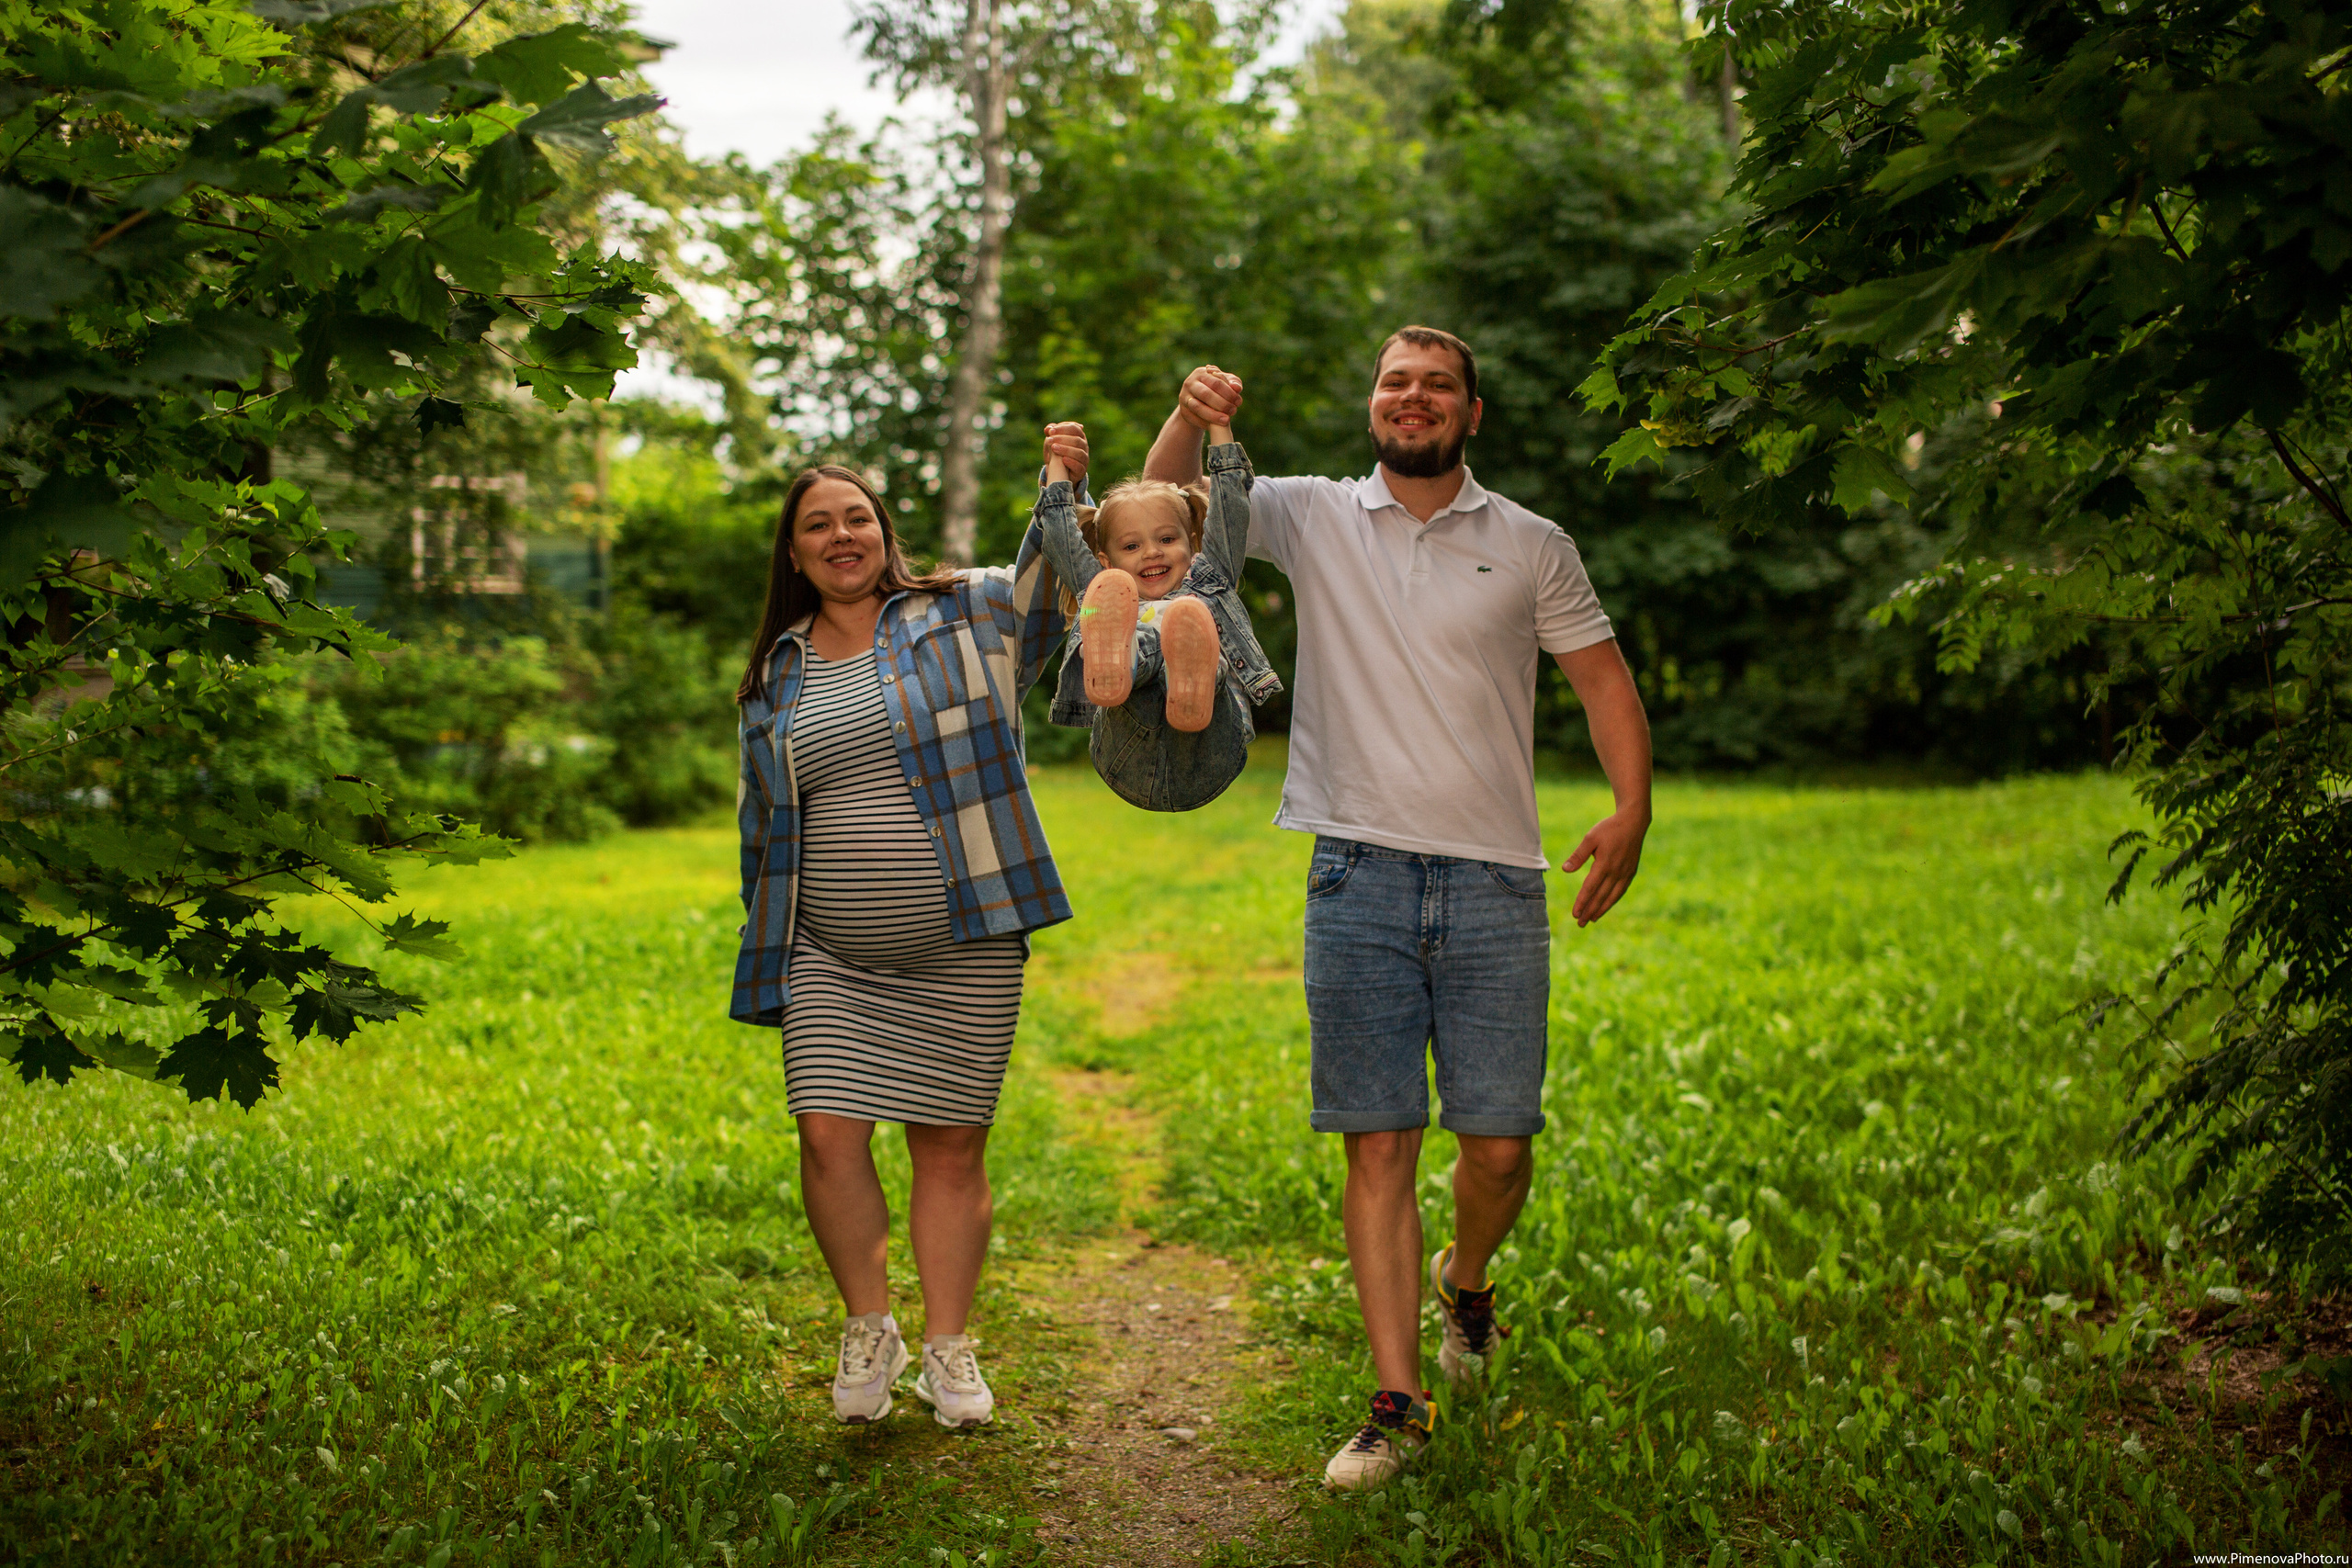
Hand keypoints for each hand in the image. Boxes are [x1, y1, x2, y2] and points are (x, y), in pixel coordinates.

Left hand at [1042, 421, 1087, 486]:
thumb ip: (1051, 434)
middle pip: (1077, 440)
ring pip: (1079, 453)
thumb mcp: (1052, 443)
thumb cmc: (1057, 454)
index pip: (1074, 428)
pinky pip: (1079, 466)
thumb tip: (1048, 428)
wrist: (1059, 472)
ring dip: (1065, 449)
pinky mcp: (1082, 470)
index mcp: (1078, 436)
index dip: (1062, 429)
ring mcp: (1084, 458)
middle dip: (1062, 439)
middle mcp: (1084, 446)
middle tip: (1049, 440)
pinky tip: (1063, 460)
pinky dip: (1071, 462)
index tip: (1051, 431)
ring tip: (1053, 448)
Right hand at [1176, 365, 1242, 431]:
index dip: (1229, 393)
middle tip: (1234, 411)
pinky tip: (1216, 426)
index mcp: (1201, 373)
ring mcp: (1184, 398)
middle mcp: (1190, 383)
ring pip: (1198, 408)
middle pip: (1205, 394)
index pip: (1216, 382)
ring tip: (1227, 420)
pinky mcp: (1183, 411)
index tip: (1238, 402)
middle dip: (1222, 404)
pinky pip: (1194, 419)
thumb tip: (1237, 388)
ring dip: (1213, 415)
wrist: (1198, 400)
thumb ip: (1233, 383)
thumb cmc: (1216, 389)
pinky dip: (1206, 423)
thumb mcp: (1226, 383)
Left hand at [1561, 808, 1647, 926]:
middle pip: (1601, 896)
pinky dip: (1613, 900)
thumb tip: (1565, 870)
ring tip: (1592, 919)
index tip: (1575, 913)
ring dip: (1602, 909)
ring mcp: (1626, 873)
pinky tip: (1606, 905)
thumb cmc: (1609, 829)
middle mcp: (1616, 871)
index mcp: (1604, 864)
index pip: (1590, 888)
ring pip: (1612, 896)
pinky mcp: (1631, 872)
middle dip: (1590, 910)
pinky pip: (1621, 890)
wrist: (1633, 822)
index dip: (1582, 902)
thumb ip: (1578, 856)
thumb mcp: (1590, 838)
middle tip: (1580, 923)